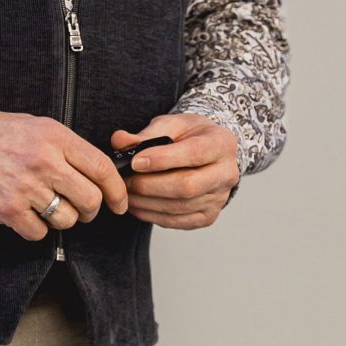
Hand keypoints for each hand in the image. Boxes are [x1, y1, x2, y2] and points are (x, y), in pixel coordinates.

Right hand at [0, 104, 130, 241]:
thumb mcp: (37, 126)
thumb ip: (67, 148)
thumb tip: (97, 174)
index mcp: (56, 137)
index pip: (102, 168)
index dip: (117, 191)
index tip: (120, 203)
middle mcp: (45, 162)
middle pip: (90, 200)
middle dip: (91, 210)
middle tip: (82, 209)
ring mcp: (26, 188)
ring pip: (66, 220)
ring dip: (60, 219)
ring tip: (45, 206)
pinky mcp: (7, 209)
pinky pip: (38, 233)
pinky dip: (35, 229)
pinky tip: (24, 214)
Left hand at [110, 113, 239, 229]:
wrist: (209, 153)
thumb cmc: (190, 136)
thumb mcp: (172, 124)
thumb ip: (146, 133)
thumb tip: (119, 141)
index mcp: (222, 144)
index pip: (194, 153)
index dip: (163, 159)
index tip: (136, 161)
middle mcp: (226, 174)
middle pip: (187, 186)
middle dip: (150, 185)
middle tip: (125, 180)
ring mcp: (219, 198)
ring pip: (179, 207)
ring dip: (146, 202)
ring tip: (125, 192)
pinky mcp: (207, 216)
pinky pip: (176, 221)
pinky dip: (151, 215)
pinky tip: (136, 205)